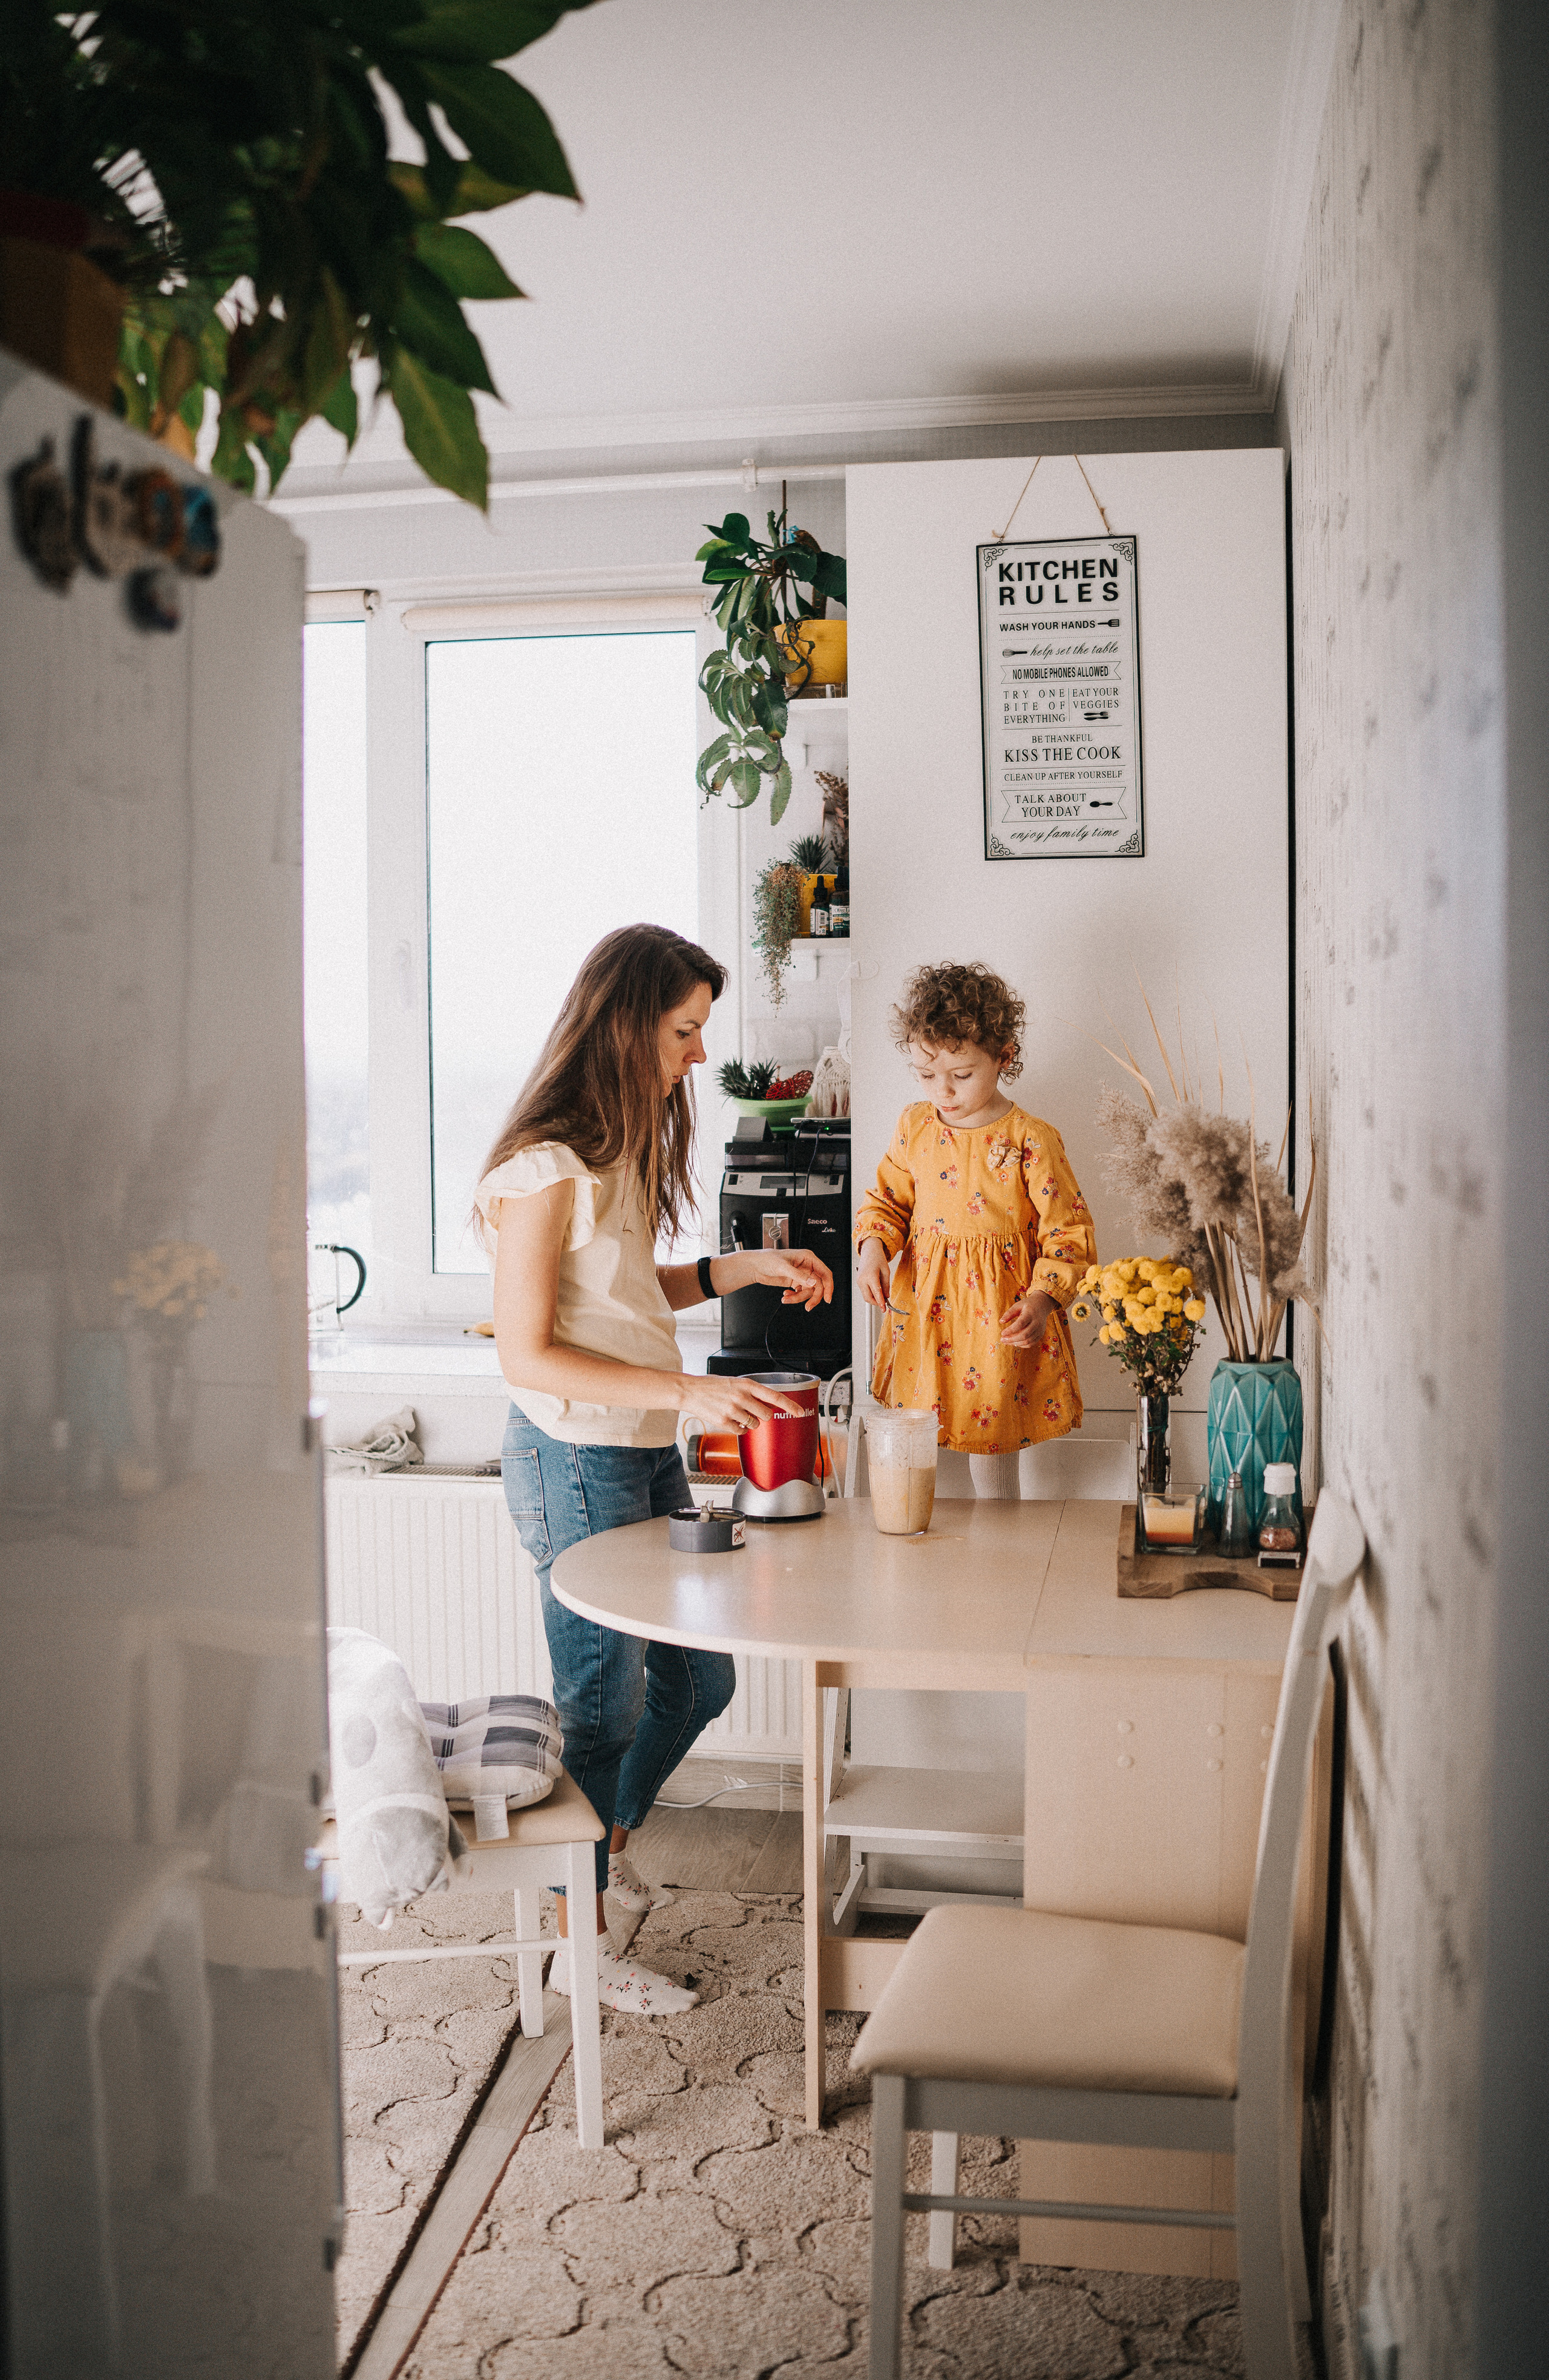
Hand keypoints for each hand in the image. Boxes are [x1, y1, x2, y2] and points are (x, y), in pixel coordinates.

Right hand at [678, 1372, 807, 1434]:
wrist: (689, 1390)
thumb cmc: (711, 1386)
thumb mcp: (734, 1382)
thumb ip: (750, 1391)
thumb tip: (766, 1403)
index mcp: (746, 1384)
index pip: (774, 1396)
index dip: (790, 1405)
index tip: (800, 1411)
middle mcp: (741, 1396)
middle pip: (766, 1415)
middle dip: (762, 1416)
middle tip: (751, 1411)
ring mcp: (732, 1410)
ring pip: (754, 1424)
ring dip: (749, 1422)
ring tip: (736, 1413)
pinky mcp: (724, 1422)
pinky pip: (741, 1432)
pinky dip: (738, 1429)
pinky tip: (730, 1420)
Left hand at [750, 1246, 832, 1309]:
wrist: (756, 1266)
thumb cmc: (768, 1259)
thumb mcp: (783, 1267)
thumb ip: (798, 1275)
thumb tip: (812, 1283)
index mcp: (808, 1258)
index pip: (824, 1273)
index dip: (828, 1286)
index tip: (827, 1299)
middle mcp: (807, 1267)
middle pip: (818, 1285)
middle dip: (813, 1297)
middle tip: (808, 1307)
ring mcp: (802, 1275)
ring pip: (808, 1292)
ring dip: (798, 1298)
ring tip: (787, 1299)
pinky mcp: (795, 1282)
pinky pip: (801, 1293)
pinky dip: (794, 1297)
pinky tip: (786, 1295)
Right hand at [856, 1237, 891, 1311]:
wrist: (869, 1250)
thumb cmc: (878, 1258)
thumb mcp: (886, 1271)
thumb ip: (886, 1285)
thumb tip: (887, 1296)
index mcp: (870, 1276)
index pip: (876, 1293)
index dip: (881, 1303)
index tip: (884, 1309)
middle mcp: (862, 1279)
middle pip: (868, 1298)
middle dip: (876, 1303)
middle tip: (884, 1304)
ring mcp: (859, 1281)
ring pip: (866, 1296)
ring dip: (874, 1299)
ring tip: (882, 1296)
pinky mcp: (858, 1281)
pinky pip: (864, 1291)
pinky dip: (871, 1294)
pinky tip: (877, 1292)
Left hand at [1000, 1288, 1055, 1347]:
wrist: (1042, 1306)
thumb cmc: (1027, 1305)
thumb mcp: (1017, 1305)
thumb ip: (1009, 1313)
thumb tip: (1001, 1322)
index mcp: (1030, 1314)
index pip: (1020, 1324)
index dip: (1011, 1330)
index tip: (1002, 1333)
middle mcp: (1037, 1323)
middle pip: (1024, 1335)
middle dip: (1012, 1339)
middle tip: (1002, 1339)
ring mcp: (1040, 1330)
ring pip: (1028, 1341)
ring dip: (1015, 1343)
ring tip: (1006, 1342)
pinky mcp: (1040, 1334)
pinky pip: (1031, 1344)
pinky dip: (1022, 1345)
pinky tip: (1014, 1342)